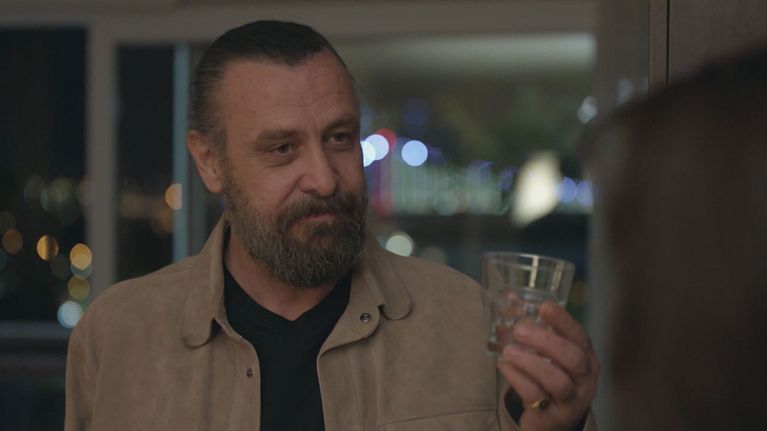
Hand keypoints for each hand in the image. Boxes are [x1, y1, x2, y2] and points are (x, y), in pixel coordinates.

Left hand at [496, 301, 598, 430]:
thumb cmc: (551, 380)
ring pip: (557, 381)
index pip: (579, 336)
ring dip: (531, 362)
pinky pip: (537, 396)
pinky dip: (517, 378)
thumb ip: (535, 332)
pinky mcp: (554, 417)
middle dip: (546, 341)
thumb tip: (509, 300)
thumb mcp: (550, 356)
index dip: (563, 320)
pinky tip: (504, 366)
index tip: (544, 306)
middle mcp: (585, 379)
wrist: (554, 421)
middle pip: (573, 358)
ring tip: (508, 350)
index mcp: (586, 358)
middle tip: (520, 330)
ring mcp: (572, 400)